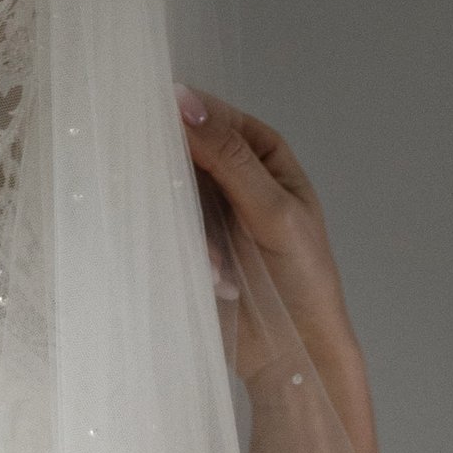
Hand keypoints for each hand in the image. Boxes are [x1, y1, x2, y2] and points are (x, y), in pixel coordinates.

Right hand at [175, 90, 376, 452]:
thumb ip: (229, 157)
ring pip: (168, 189)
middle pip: (183, 150)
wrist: (294, 352)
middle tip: (182, 204)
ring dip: (179, 218)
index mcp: (262, 153)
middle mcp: (231, 174)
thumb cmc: (300, 277)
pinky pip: (163, 226)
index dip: (181, 117)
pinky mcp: (187, 245)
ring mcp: (206, 210)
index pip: (212, 116)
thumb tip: (183, 100)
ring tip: (214, 258)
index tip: (151, 126)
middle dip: (173, 172)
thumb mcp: (273, 211)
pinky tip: (208, 271)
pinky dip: (176, 244)